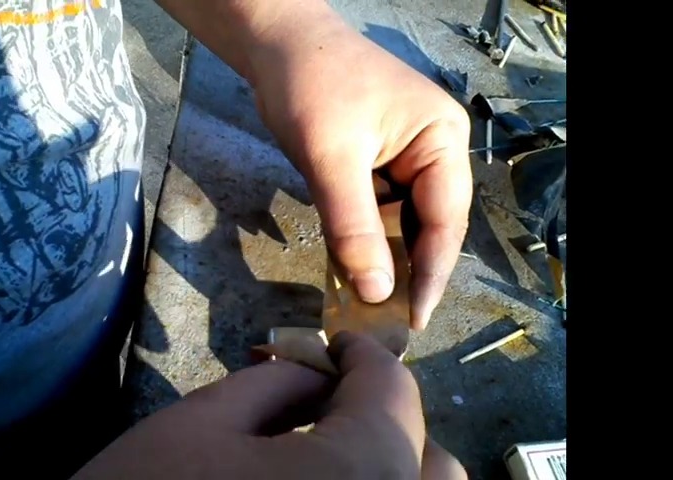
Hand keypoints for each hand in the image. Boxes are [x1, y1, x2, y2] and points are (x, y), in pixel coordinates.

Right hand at [71, 332, 464, 479]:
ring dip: (393, 467)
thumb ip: (275, 385)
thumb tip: (317, 375)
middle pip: (428, 458)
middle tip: (325, 404)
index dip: (362, 356)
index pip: (391, 392)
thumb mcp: (199, 424)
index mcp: (364, 472)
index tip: (335, 345)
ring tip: (327, 455)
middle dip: (382, 418)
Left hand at [249, 5, 472, 328]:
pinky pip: (375, 211)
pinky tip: (350, 270)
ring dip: (383, 259)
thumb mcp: (331, 159)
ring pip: (399, 223)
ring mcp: (404, 157)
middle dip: (408, 271)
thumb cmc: (311, 87)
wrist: (275, 45)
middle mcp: (432, 151)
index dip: (431, 274)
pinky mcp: (375, 163)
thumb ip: (354, 227)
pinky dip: (362, 239)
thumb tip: (377, 291)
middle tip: (389, 322)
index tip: (415, 320)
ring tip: (369, 306)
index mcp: (441, 140)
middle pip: (427, 225)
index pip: (445, 220)